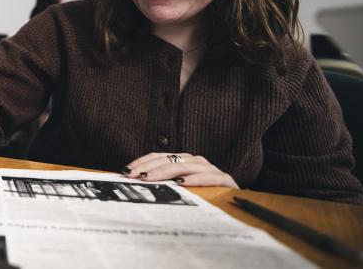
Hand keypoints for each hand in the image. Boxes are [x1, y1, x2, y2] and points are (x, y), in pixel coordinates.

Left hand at [122, 152, 238, 188]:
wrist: (236, 205)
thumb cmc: (203, 198)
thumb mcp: (179, 191)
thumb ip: (161, 184)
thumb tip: (134, 183)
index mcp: (184, 161)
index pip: (159, 157)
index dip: (142, 162)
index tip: (126, 171)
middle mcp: (196, 161)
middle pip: (169, 159)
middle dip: (149, 167)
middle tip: (134, 175)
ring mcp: (211, 169)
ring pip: (186, 165)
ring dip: (166, 171)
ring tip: (150, 178)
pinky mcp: (225, 180)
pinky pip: (210, 177)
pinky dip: (196, 179)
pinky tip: (182, 183)